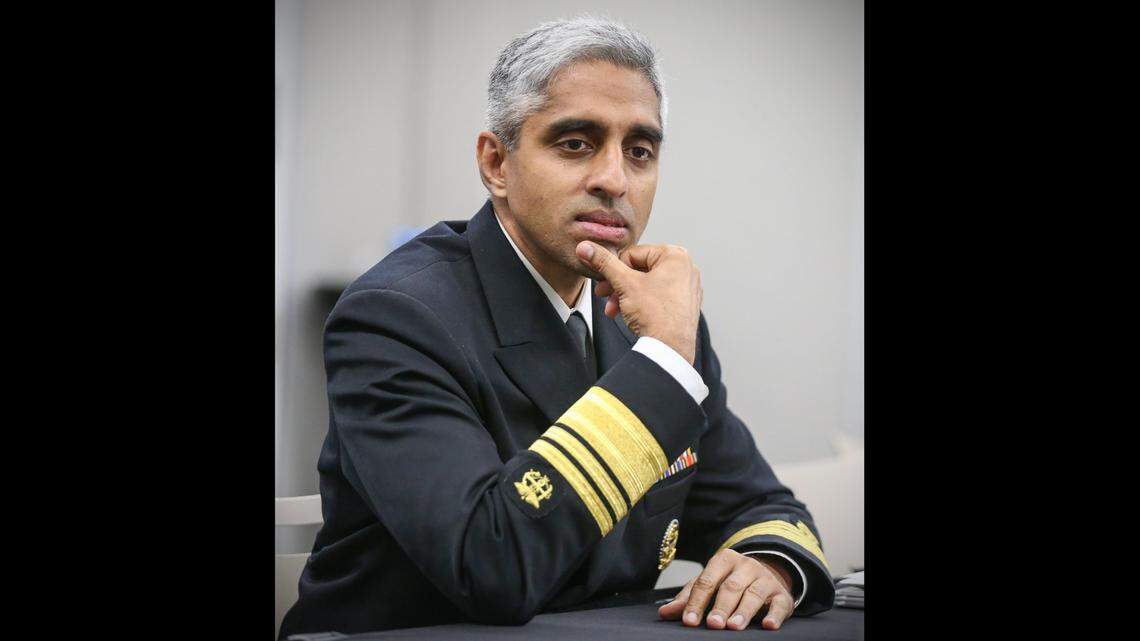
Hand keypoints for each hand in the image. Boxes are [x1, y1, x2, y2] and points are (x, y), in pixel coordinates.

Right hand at [575, 241, 702, 364]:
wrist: (669, 349)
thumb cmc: (655, 315)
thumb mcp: (624, 283)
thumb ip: (604, 262)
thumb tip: (586, 247)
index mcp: (675, 256)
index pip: (634, 253)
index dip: (615, 268)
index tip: (604, 279)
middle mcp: (686, 269)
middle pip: (640, 270)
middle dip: (618, 285)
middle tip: (604, 294)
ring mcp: (687, 288)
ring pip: (647, 285)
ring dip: (626, 296)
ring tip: (614, 309)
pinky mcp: (685, 305)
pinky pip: (658, 297)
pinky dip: (641, 304)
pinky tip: (629, 314)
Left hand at [658, 549, 794, 630]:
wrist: (767, 574)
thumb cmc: (731, 582)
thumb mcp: (710, 584)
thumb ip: (688, 598)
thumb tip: (665, 613)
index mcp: (724, 560)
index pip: (707, 581)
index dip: (697, 602)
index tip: (689, 620)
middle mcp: (746, 566)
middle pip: (731, 587)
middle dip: (721, 607)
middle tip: (713, 624)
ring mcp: (766, 579)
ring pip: (754, 594)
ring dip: (744, 612)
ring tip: (734, 626)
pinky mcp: (782, 594)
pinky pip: (780, 604)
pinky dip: (775, 615)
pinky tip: (768, 625)